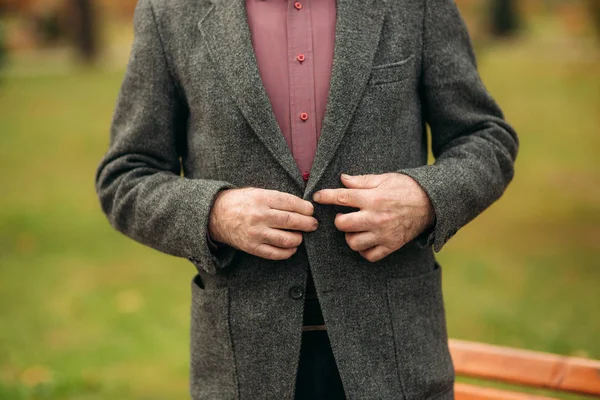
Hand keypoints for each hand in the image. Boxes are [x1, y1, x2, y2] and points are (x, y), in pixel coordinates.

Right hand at [208, 188, 317, 259]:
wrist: (215, 215)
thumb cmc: (240, 201)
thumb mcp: (257, 192)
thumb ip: (277, 198)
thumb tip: (302, 206)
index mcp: (262, 198)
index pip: (291, 203)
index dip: (306, 208)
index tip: (311, 210)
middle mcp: (259, 216)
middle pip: (292, 221)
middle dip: (308, 223)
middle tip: (313, 224)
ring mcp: (256, 233)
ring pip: (287, 239)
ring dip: (299, 238)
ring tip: (300, 236)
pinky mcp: (252, 247)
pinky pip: (275, 253)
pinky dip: (288, 252)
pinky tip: (291, 247)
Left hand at [313, 173, 434, 261]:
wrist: (432, 203)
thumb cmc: (406, 188)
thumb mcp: (384, 178)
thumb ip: (362, 181)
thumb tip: (342, 179)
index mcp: (373, 198)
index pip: (342, 198)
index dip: (325, 196)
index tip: (317, 197)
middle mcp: (376, 218)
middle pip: (343, 225)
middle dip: (339, 220)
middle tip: (344, 216)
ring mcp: (384, 234)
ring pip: (353, 243)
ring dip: (350, 236)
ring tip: (355, 229)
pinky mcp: (391, 245)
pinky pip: (369, 255)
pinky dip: (364, 250)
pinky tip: (365, 240)